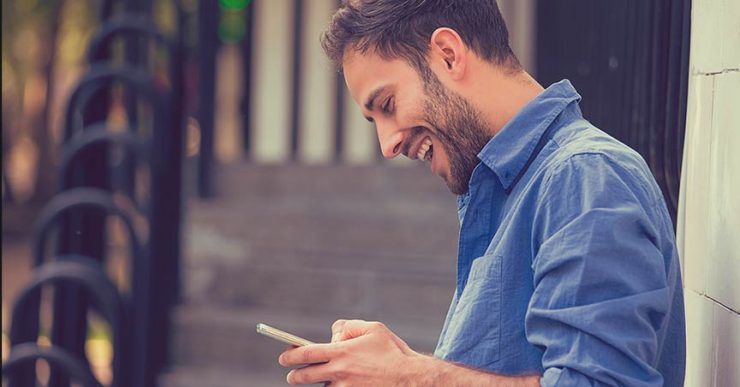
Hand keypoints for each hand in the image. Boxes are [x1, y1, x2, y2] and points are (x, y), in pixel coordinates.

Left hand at [278, 319, 424, 385]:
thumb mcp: (373, 328)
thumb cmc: (393, 351)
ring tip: (330, 377)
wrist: (412, 380)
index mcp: (342, 352)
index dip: (290, 355)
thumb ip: (349, 326)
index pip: (305, 354)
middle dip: (295, 376)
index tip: (283, 357)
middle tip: (293, 375)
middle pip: (304, 376)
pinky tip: (345, 382)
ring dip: (322, 383)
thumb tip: (333, 334)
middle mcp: (339, 372)